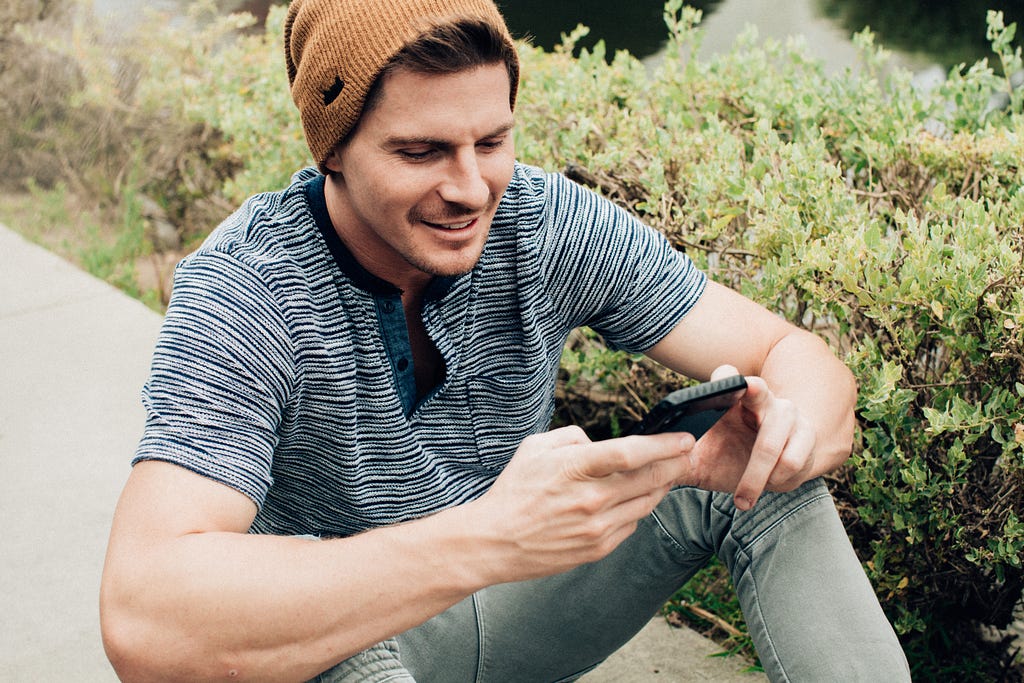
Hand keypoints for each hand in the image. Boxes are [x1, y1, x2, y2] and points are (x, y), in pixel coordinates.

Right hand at [469, 425, 695, 581]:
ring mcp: (597, 527)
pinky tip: (634, 499)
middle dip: (676, 463)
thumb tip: (600, 443)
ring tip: (666, 473)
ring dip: (662, 486)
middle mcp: (590, 499)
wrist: (495, 541)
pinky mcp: (598, 548)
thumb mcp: (535, 447)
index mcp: (574, 468)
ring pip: (647, 503)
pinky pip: (632, 524)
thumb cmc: (514, 490)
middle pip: (650, 478)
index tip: (685, 438)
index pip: (631, 452)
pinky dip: (638, 509)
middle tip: (687, 454)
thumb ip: (573, 437)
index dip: (665, 445)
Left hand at [685, 365, 816, 510]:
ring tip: (742, 499)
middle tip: (748, 394)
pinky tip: (767, 488)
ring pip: (773, 441)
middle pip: (759, 391)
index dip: (727, 379)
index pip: (728, 378)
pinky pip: (792, 460)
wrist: (769, 475)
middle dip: (753, 395)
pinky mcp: (807, 437)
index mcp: (732, 399)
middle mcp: (763, 399)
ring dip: (755, 476)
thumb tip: (647, 462)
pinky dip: (776, 480)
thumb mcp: (700, 461)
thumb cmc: (728, 460)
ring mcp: (788, 415)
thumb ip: (677, 460)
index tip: (725, 383)